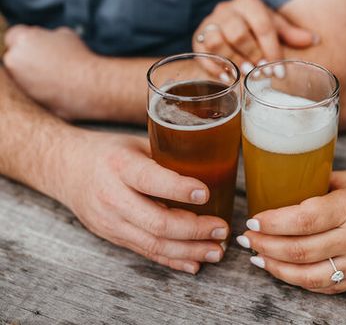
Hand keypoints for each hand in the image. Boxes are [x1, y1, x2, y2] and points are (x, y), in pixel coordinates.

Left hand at [4, 25, 95, 117]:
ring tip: (54, 73)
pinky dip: (37, 85)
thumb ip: (47, 36)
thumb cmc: (77, 57)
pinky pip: (27, 88)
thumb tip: (45, 40)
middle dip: (26, 55)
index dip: (26, 38)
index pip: (14, 35)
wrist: (87, 85)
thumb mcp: (64, 34)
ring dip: (31, 72)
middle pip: (14, 54)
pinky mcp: (24, 97)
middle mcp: (14, 59)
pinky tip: (54, 84)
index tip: (37, 43)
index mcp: (23, 40)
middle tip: (47, 58)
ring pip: (20, 73)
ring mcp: (17, 80)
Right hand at [56, 130, 228, 274]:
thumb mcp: (134, 143)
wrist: (66, 168)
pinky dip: (171, 259)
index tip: (206, 193)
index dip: (180, 189)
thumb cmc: (107, 151)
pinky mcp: (112, 236)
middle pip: (157, 222)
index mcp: (120, 166)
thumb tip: (209, 158)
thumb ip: (165, 153)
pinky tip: (193, 262)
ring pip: (153, 243)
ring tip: (215, 250)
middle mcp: (113, 196)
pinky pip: (145, 252)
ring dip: (189, 250)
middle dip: (194, 230)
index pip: (152, 181)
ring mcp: (111, 221)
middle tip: (221, 228)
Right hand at [192, 0, 315, 73]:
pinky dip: (215, 68)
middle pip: (237, 32)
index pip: (262, 25)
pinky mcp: (196, 39)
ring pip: (215, 41)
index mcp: (247, 2)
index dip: (272, 50)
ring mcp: (209, 24)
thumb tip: (315, 40)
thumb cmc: (255, 25)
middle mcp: (226, 9)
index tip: (280, 71)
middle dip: (252, 56)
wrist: (227, 22)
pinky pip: (201, 54)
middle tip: (263, 74)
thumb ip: (291, 33)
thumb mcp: (274, 25)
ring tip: (246, 75)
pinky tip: (229, 79)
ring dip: (232, 61)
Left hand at [237, 171, 345, 292]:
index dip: (275, 222)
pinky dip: (293, 280)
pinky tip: (275, 269)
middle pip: (301, 250)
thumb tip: (279, 181)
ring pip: (307, 275)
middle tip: (247, 238)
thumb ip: (317, 180)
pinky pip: (319, 286)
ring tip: (255, 255)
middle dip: (267, 245)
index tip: (254, 220)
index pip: (305, 220)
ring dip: (275, 266)